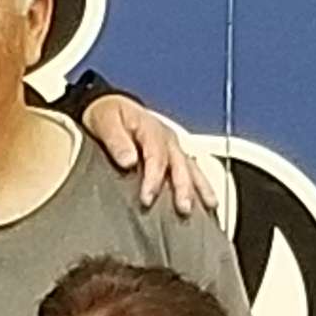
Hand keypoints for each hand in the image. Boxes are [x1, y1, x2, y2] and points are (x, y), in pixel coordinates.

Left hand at [80, 93, 219, 217]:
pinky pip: (193, 170)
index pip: (157, 157)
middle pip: (180, 164)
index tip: (147, 199)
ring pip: (192, 167)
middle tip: (183, 208)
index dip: (154, 179)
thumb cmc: (108, 116)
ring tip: (209, 206)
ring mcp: (174, 147)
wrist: (111, 107)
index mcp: (151, 130)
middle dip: (183, 187)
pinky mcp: (175, 155)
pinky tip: (209, 201)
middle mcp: (167, 139)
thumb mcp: (106, 122)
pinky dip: (202, 185)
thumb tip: (128, 161)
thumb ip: (116, 141)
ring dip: (200, 187)